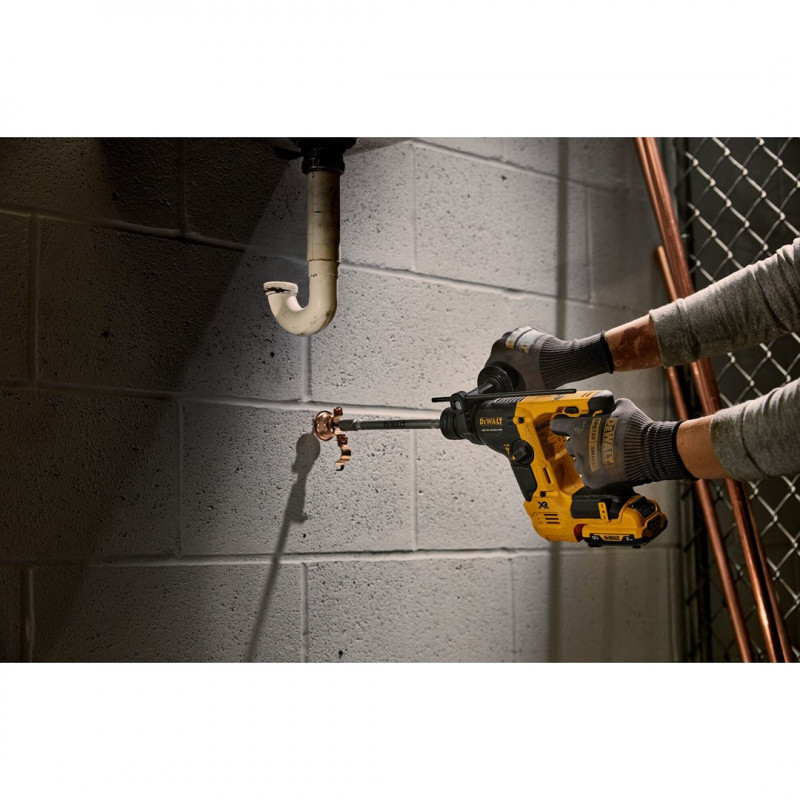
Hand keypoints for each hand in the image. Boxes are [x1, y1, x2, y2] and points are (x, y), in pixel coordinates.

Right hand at [481, 326, 613, 390]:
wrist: (564, 359)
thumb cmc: (546, 372)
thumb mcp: (526, 388)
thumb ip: (513, 395)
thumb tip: (508, 403)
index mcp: (501, 350)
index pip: (490, 363)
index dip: (492, 373)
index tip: (496, 378)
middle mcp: (508, 338)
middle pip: (498, 354)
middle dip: (502, 365)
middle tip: (508, 375)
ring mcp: (519, 332)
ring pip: (509, 346)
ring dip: (511, 356)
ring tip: (518, 367)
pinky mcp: (530, 330)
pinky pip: (520, 341)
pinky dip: (521, 349)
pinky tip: (527, 359)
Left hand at [550, 398, 692, 489]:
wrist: (652, 451)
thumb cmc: (637, 429)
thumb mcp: (621, 406)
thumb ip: (608, 407)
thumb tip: (608, 407)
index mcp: (580, 428)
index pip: (558, 425)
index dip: (562, 424)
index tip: (562, 426)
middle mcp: (578, 447)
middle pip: (570, 445)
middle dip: (580, 443)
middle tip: (595, 442)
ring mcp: (584, 465)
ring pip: (579, 462)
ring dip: (587, 459)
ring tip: (605, 456)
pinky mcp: (593, 481)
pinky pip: (588, 476)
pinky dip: (595, 473)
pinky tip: (607, 468)